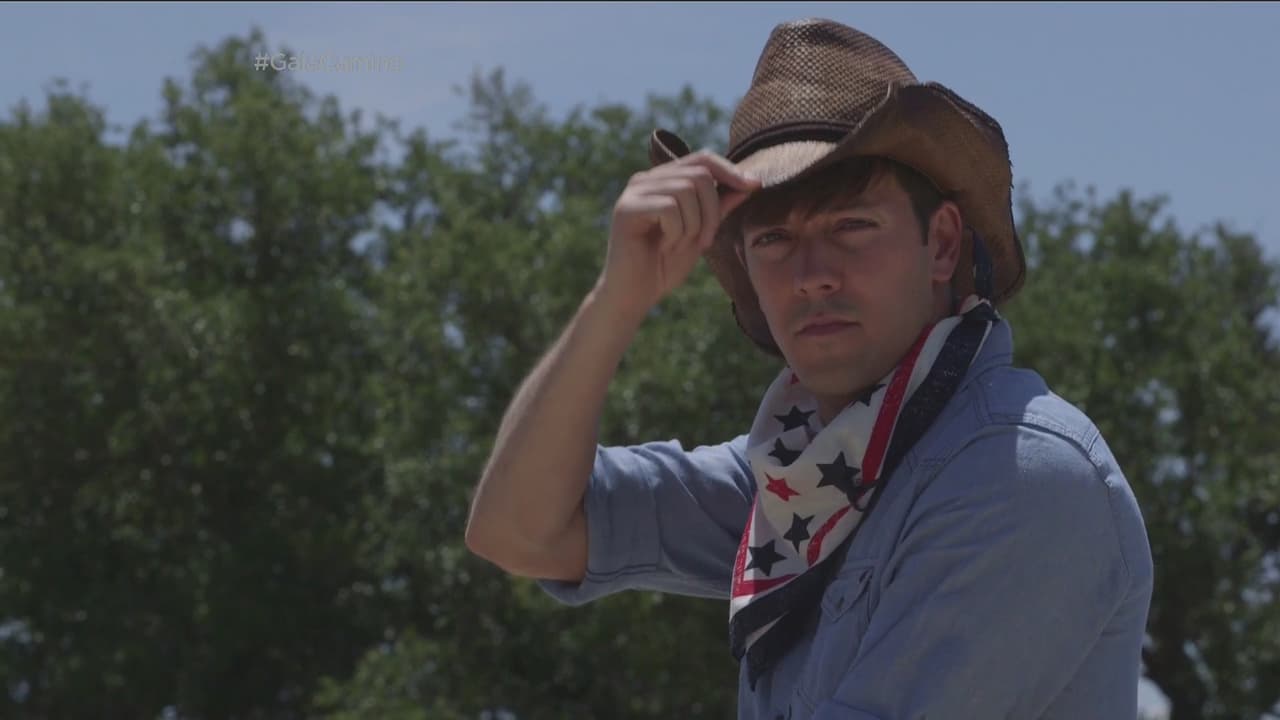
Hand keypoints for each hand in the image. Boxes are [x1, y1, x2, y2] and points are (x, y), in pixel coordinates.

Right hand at [597, 150, 760, 318]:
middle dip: (712, 210)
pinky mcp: (625, 208)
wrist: (633, 296)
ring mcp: (633, 192)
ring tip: (680, 246)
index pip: (702, 159)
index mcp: (662, 181)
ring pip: (686, 189)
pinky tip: (664, 247)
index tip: (753, 187)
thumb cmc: (664, 267)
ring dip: (694, 225)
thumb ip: (720, 207)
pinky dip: (676, 233)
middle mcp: (646, 180)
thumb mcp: (701, 234)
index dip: (729, 170)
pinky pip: (669, 208)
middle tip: (704, 241)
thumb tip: (750, 182)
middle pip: (699, 173)